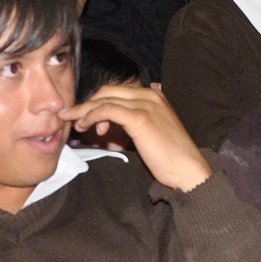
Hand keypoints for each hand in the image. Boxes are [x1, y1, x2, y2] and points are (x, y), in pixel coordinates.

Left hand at [60, 84, 210, 191]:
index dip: (97, 102)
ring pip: (104, 99)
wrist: (188, 170)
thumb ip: (131, 125)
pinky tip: (85, 126)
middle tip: (71, 118)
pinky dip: (92, 116)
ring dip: (84, 111)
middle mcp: (150, 94)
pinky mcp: (139, 117)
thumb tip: (106, 127)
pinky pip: (107, 110)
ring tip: (76, 125)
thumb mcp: (150, 133)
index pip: (117, 91)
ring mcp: (145, 104)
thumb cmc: (170, 158)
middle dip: (86, 103)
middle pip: (108, 91)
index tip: (82, 117)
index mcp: (154, 96)